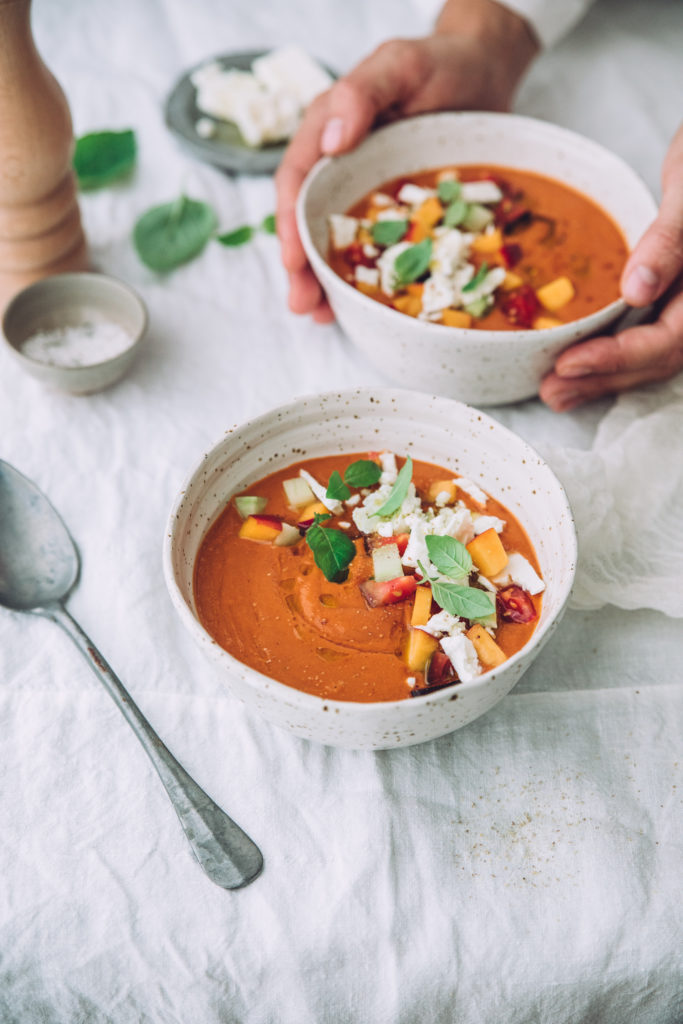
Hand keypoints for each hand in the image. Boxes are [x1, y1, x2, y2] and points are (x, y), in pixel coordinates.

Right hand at [275, 0, 537, 320]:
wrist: (484, 74)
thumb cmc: (440, 63)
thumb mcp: (399, 64)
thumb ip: (362, 93)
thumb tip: (332, 140)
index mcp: (329, 130)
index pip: (297, 180)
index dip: (290, 223)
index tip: (293, 259)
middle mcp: (340, 166)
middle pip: (308, 221)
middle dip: (302, 267)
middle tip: (303, 304)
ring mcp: (367, 192)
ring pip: (338, 241)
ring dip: (326, 282)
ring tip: (322, 316)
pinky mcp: (397, 211)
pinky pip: (380, 247)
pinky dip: (369, 278)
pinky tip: (363, 307)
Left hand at [541, 122, 682, 410]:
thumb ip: (668, 242)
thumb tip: (637, 291)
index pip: (667, 342)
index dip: (616, 358)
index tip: (568, 363)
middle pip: (656, 360)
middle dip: (601, 379)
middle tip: (549, 391)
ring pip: (652, 358)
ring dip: (603, 378)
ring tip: (555, 393)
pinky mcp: (675, 304)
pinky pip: (647, 341)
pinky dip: (612, 359)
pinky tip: (577, 370)